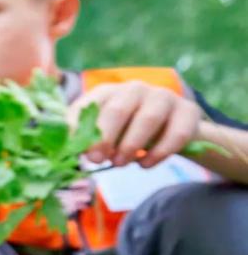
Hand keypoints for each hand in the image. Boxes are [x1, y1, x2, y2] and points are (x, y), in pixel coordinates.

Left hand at [71, 81, 201, 168]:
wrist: (172, 129)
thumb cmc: (127, 131)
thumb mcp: (103, 131)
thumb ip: (84, 136)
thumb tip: (66, 147)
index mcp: (108, 91)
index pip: (91, 105)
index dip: (82, 129)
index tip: (80, 152)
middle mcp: (135, 89)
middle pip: (118, 110)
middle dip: (105, 137)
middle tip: (96, 160)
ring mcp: (164, 97)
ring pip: (148, 119)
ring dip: (131, 145)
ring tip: (119, 164)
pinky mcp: (188, 111)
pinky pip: (176, 133)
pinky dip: (159, 153)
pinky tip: (145, 165)